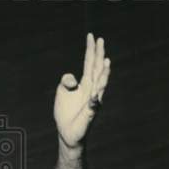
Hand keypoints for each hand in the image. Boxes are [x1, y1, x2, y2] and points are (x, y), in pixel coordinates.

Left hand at [53, 33, 111, 147]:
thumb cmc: (66, 111)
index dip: (90, 50)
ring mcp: (93, 101)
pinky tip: (96, 93)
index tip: (91, 36)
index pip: (89, 63)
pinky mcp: (90, 114)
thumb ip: (66, 82)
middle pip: (97, 69)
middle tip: (100, 39)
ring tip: (106, 61)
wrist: (67, 132)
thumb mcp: (62, 92)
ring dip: (104, 74)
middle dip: (99, 55)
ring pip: (100, 85)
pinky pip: (94, 105)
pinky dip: (95, 99)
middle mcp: (91, 89)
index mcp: (84, 83)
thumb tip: (71, 77)